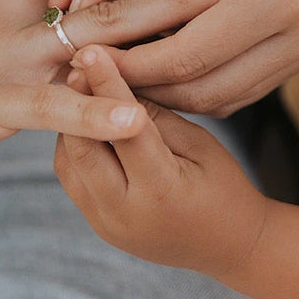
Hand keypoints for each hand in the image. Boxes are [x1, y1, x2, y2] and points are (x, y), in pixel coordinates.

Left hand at [36, 0, 298, 115]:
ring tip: (117, 67)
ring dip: (167, 91)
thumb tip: (67, 6)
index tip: (76, 55)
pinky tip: (159, 61)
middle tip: (90, 69)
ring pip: (221, 99)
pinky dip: (195, 83)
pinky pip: (240, 88)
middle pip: (203, 92)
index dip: (125, 65)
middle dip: (141, 87)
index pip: (184, 60)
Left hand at [54, 45, 269, 280]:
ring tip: (81, 90)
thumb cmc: (225, 188)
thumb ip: (156, 116)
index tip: (91, 51)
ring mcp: (107, 225)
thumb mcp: (200, 144)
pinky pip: (73, 179)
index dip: (105, 86)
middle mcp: (125, 214)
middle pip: (82, 149)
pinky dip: (75, 147)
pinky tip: (88, 123)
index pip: (124, 129)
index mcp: (162, 192)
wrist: (230, 247)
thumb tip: (115, 80)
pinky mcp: (98, 227)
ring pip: (68, 163)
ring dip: (71, 125)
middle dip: (76, 102)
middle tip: (78, 64)